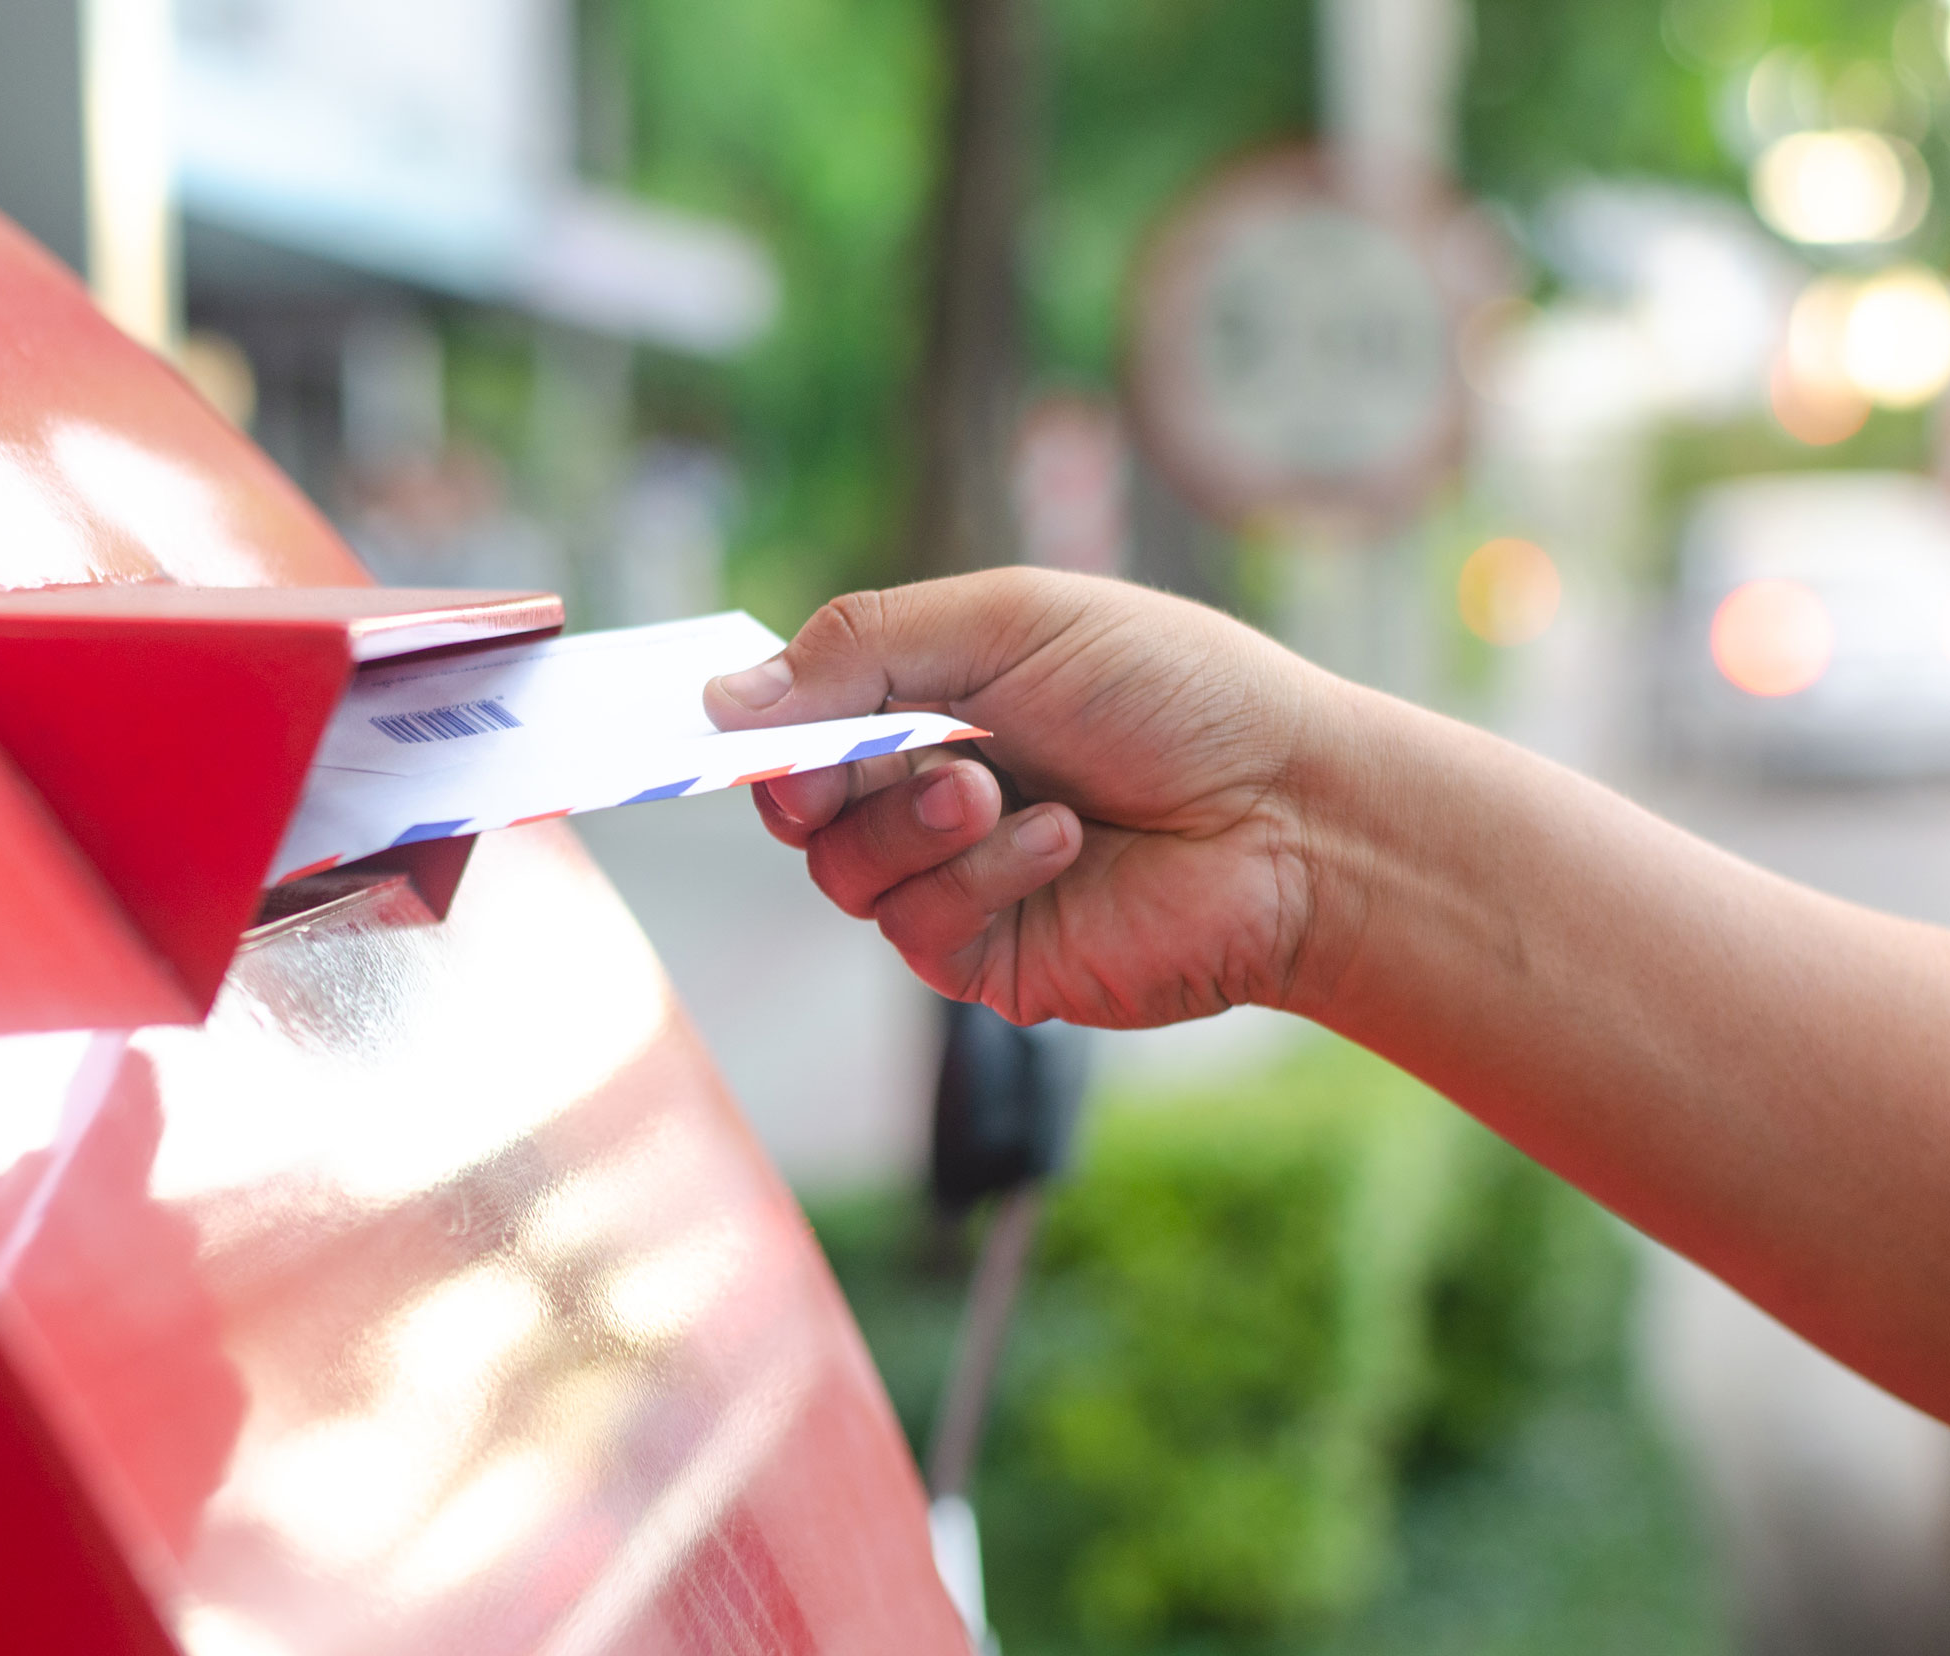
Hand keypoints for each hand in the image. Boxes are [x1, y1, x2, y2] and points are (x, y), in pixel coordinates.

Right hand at [703, 568, 1350, 1026]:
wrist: (1293, 810)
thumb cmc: (1174, 693)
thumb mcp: (1009, 623)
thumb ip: (863, 650)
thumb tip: (722, 699)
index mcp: (931, 699)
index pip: (798, 716)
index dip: (755, 722)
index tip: (720, 722)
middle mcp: (928, 791)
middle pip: (793, 802)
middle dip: (809, 779)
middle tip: (847, 761)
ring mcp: (955, 880)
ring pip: (841, 872)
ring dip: (907, 825)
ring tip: (990, 790)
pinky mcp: (990, 959)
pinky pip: (915, 929)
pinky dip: (978, 876)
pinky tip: (1062, 841)